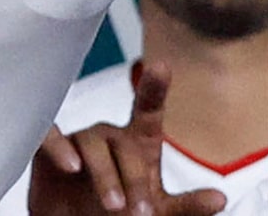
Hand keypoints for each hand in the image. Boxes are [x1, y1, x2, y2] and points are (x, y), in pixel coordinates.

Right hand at [28, 63, 229, 215]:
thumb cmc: (118, 215)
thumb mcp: (157, 213)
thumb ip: (187, 207)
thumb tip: (219, 200)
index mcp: (136, 144)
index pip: (147, 110)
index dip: (154, 88)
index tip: (161, 66)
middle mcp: (108, 137)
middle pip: (123, 143)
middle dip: (134, 178)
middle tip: (140, 213)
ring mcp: (78, 142)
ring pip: (91, 144)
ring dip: (105, 175)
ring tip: (114, 206)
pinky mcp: (47, 151)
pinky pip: (50, 136)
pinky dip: (58, 147)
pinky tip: (70, 166)